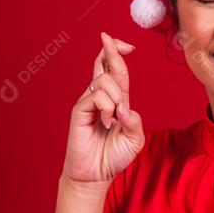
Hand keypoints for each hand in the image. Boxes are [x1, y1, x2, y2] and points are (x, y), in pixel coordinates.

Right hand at [60, 31, 144, 185]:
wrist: (96, 175)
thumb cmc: (114, 156)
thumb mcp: (134, 139)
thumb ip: (134, 120)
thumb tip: (124, 106)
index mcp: (115, 100)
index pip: (116, 71)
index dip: (119, 54)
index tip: (128, 45)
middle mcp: (101, 97)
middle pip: (105, 65)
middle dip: (111, 49)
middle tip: (110, 37)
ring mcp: (89, 102)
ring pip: (105, 81)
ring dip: (116, 97)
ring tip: (114, 119)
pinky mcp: (79, 110)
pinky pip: (96, 96)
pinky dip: (107, 107)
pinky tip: (107, 122)